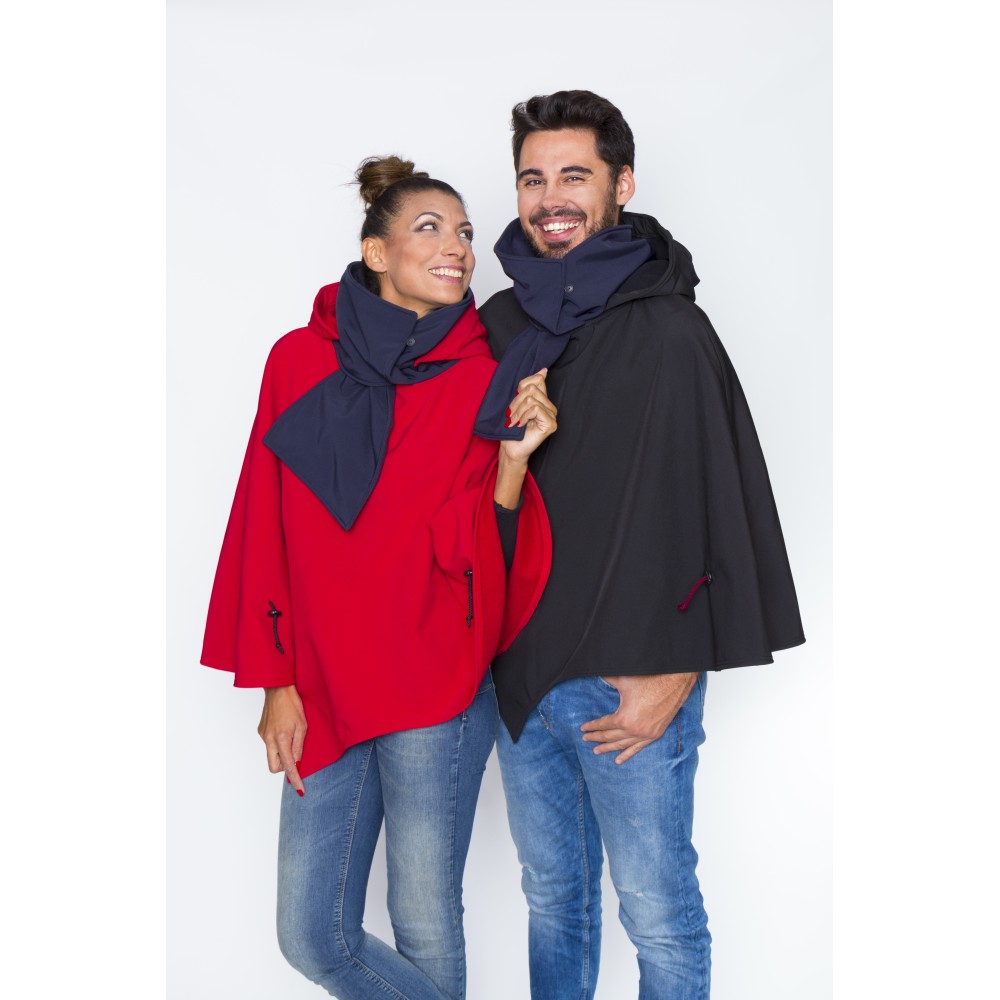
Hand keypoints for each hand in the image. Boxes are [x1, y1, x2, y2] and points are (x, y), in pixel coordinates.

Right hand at [258, 684, 306, 794]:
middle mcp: (269, 740)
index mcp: (282, 739)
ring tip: (290, 738)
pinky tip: (283, 730)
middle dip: (284, 768)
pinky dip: (277, 744)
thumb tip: (297, 763)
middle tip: (295, 760)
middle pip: (274, 767)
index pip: (288, 766)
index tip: (300, 790)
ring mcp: (263, 735)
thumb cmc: (293, 704)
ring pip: (271, 756)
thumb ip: (299, 747)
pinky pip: (269, 744)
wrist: (278, 688)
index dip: (295, 779)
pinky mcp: (260, 731)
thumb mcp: (303, 726)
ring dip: (281, 754)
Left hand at [500, 369, 557, 464]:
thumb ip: (528, 387)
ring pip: (532, 399)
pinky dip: (524, 416)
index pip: (537, 380)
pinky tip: (520, 425)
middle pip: (532, 389)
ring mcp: (552, 416)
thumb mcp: (517, 402)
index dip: (521, 389)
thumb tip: (543, 370)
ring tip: (514, 421)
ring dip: (517, 411)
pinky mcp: (551, 424)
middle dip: (516, 401)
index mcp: (543, 400)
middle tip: (511, 415)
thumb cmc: (512, 428)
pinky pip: (536, 409)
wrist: (510, 448)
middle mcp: (550, 407)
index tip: (514, 404)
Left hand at [580, 672, 698, 764]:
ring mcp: (645, 735)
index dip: (592, 726)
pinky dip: (627, 754)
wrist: (673, 684)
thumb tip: (594, 673)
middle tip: (586, 740)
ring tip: (597, 751)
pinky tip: (618, 760)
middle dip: (596, 738)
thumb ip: (607, 678)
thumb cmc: (649, 681)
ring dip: (608, 748)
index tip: (583, 729)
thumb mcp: (623, 679)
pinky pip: (637, 748)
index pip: (603, 725)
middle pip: (610, 737)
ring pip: (622, 745)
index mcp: (624, 718)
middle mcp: (633, 730)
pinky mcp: (654, 735)